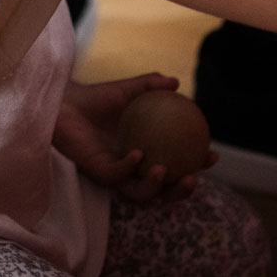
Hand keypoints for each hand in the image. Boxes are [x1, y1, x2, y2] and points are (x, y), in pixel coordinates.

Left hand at [52, 73, 211, 203]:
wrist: (64, 102)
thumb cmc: (96, 98)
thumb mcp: (128, 90)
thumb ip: (151, 85)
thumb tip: (176, 81)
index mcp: (146, 154)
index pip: (177, 167)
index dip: (196, 167)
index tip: (211, 154)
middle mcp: (132, 170)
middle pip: (163, 193)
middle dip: (181, 192)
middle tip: (194, 178)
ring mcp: (114, 174)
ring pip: (140, 194)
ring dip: (156, 188)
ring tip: (165, 170)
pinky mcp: (96, 172)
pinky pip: (116, 176)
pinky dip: (128, 168)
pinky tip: (137, 155)